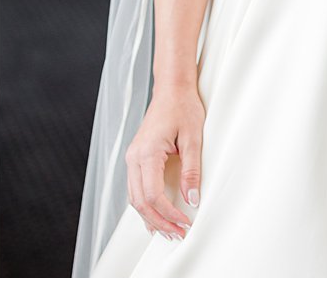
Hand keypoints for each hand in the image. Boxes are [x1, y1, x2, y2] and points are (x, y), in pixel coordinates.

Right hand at [124, 85, 203, 240]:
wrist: (172, 90)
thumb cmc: (182, 108)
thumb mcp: (193, 139)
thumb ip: (192, 171)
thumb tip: (192, 200)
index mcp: (146, 152)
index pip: (153, 194)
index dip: (169, 214)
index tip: (185, 223)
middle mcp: (134, 157)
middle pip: (139, 201)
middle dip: (159, 222)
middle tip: (178, 235)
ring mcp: (132, 157)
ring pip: (134, 197)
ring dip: (150, 217)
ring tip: (169, 232)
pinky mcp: (136, 157)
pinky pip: (135, 188)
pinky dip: (145, 205)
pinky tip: (156, 216)